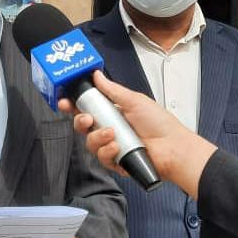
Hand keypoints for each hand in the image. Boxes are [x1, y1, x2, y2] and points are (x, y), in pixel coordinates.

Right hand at [58, 71, 216, 197]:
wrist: (174, 148)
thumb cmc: (159, 123)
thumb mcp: (134, 100)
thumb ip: (112, 90)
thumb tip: (96, 75)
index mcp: (112, 112)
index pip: (87, 107)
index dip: (73, 105)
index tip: (64, 102)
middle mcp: (109, 128)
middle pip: (83, 126)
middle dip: (80, 122)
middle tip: (86, 119)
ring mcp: (111, 146)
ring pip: (90, 142)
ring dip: (97, 138)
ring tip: (112, 135)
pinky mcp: (116, 162)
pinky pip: (101, 158)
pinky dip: (107, 152)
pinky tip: (117, 147)